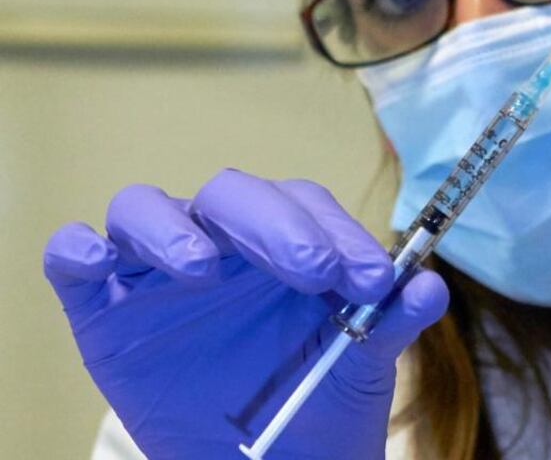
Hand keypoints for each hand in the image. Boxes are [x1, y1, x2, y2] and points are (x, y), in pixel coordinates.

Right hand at [43, 169, 447, 459]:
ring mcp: (157, 269)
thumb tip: (430, 285)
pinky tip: (96, 261)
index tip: (373, 279)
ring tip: (202, 269)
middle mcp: (220, 243)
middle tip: (315, 274)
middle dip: (274, 225)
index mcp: (282, 243)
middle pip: (232, 195)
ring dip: (170, 228)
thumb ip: (392, 321)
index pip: (304, 206)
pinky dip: (78, 249)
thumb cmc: (315, 401)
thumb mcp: (361, 363)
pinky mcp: (103, 307)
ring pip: (144, 207)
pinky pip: (72, 258)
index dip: (337, 231)